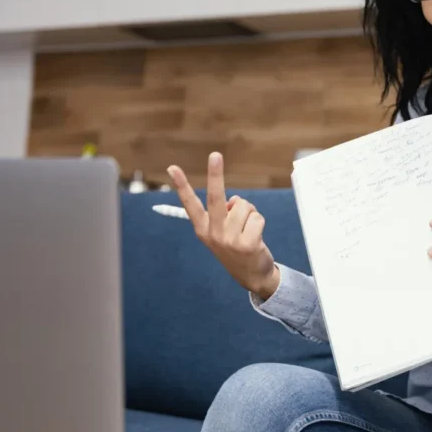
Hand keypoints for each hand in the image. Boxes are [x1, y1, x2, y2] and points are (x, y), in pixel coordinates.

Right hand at [167, 152, 280, 299]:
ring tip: (248, 229)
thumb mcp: (223, 232)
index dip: (181, 185)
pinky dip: (259, 222)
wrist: (252, 276)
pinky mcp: (246, 244)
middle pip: (215, 197)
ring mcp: (229, 240)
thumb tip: (235, 201)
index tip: (172, 168)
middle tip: (215, 154)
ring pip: (244, 206)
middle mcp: (213, 233)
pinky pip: (257, 217)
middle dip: (215, 174)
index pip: (190, 203)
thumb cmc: (237, 247)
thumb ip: (225, 213)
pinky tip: (256, 237)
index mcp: (203, 228)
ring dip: (250, 213)